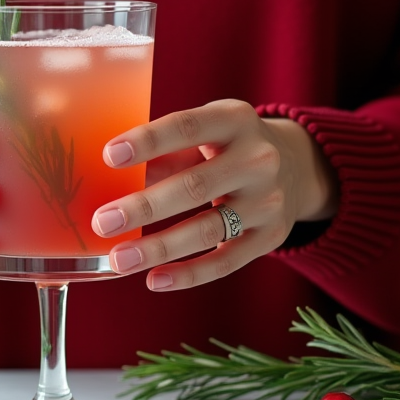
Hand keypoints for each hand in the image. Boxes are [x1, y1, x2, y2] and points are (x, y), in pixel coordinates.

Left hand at [91, 100, 337, 290]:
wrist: (297, 166)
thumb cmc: (227, 147)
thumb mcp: (204, 133)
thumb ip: (163, 154)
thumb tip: (106, 181)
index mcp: (235, 119)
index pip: (187, 127)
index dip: (149, 141)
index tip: (109, 155)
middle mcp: (258, 158)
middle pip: (195, 186)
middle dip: (144, 207)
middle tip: (102, 222)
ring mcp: (269, 200)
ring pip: (208, 229)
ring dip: (159, 248)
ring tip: (119, 260)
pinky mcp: (271, 237)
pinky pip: (226, 261)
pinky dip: (189, 274)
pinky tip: (154, 280)